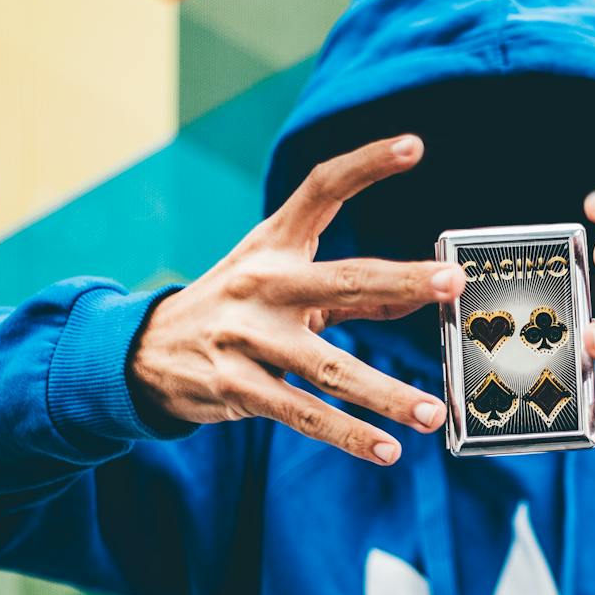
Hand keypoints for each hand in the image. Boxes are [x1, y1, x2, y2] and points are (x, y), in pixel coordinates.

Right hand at [128, 134, 462, 463]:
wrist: (143, 351)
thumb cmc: (234, 309)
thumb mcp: (281, 282)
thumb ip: (352, 291)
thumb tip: (420, 295)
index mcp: (274, 245)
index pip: (321, 188)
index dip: (366, 163)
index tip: (415, 144)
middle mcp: (262, 283)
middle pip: (342, 279)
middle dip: (400, 281)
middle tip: (451, 283)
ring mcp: (247, 337)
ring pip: (329, 367)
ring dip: (385, 393)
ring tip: (432, 412)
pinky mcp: (237, 388)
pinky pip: (303, 415)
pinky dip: (348, 435)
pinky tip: (387, 450)